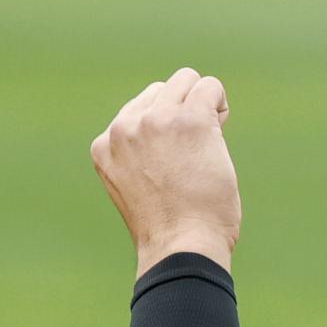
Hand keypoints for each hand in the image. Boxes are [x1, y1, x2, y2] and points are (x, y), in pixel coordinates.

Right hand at [92, 67, 240, 274]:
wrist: (180, 247)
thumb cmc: (169, 231)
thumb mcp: (135, 188)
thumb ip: (140, 157)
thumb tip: (168, 137)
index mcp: (105, 144)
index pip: (138, 111)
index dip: (165, 128)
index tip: (175, 158)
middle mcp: (125, 128)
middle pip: (161, 90)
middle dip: (183, 111)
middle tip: (197, 149)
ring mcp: (156, 120)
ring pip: (186, 80)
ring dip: (203, 104)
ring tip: (209, 140)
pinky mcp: (189, 119)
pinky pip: (209, 86)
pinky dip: (220, 104)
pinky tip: (221, 127)